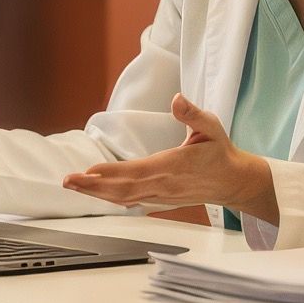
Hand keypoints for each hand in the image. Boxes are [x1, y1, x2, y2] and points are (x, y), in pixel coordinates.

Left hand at [61, 94, 276, 219]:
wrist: (234, 181)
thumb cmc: (221, 153)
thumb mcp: (211, 127)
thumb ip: (192, 114)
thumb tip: (178, 100)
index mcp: (174, 164)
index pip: (137, 171)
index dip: (112, 173)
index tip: (90, 171)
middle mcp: (165, 183)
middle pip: (124, 188)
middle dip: (94, 186)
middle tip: (69, 181)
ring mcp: (162, 195)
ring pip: (125, 198)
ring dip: (97, 194)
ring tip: (75, 187)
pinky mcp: (162, 200)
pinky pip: (133, 202)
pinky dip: (112, 200)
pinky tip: (98, 195)